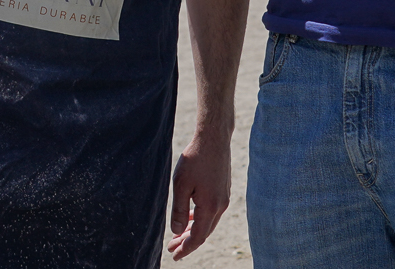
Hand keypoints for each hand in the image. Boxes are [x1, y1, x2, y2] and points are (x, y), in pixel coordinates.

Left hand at [166, 130, 232, 258]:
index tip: (175, 255)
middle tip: (172, 248)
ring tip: (178, 236)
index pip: (198, 236)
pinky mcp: (222, 191)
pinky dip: (199, 219)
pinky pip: (210, 212)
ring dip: (193, 231)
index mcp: (210, 207)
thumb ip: (179, 210)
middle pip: (204, 232)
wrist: (213, 139)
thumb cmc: (195, 159)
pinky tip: (189, 218)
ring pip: (208, 222)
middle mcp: (220, 206)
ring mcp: (223, 198)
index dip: (186, 248)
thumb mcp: (181, 185)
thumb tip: (177, 231)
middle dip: (187, 242)